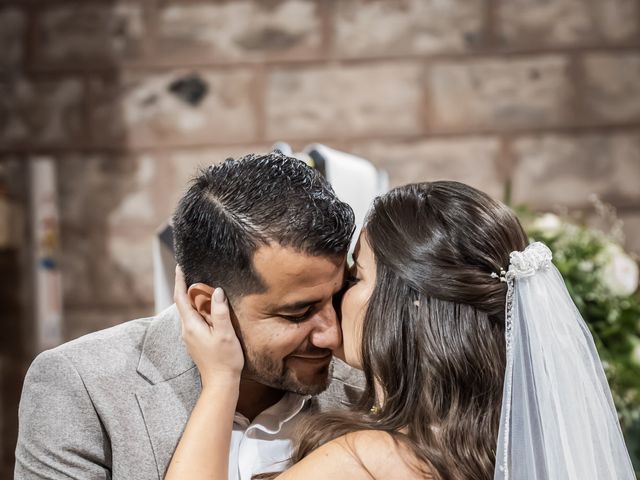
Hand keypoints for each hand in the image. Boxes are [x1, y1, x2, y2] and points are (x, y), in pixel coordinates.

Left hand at [174, 266, 243, 385]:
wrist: (220, 382)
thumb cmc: (225, 359)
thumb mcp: (225, 334)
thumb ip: (220, 311)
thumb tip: (217, 291)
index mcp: (191, 326)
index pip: (180, 298)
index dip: (179, 281)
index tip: (179, 266)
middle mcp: (186, 330)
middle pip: (182, 303)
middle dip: (185, 286)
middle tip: (191, 271)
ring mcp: (190, 337)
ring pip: (188, 311)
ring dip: (192, 298)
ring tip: (200, 285)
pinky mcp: (195, 341)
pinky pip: (193, 319)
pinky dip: (198, 309)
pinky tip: (207, 307)